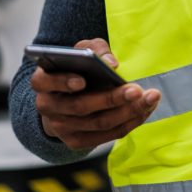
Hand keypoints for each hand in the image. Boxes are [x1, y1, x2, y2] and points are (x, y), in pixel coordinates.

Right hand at [32, 37, 160, 149]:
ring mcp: (61, 128)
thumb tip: (112, 64)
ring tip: (149, 98)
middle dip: (111, 98)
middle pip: (80, 106)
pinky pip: (107, 136)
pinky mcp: (76, 142)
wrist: (65, 97)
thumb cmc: (76, 68)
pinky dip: (128, 123)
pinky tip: (144, 110)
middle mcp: (47, 107)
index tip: (82, 80)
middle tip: (136, 89)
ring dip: (128, 112)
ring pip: (98, 123)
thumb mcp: (81, 51)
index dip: (63, 82)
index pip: (45, 81)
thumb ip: (94, 49)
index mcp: (42, 81)